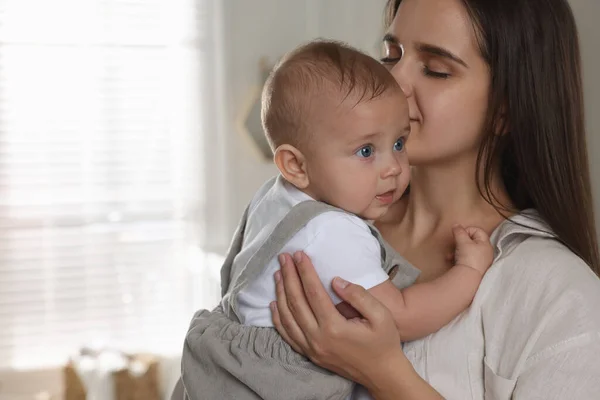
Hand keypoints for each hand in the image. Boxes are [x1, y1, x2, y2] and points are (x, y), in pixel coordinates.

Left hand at [270, 252, 405, 385]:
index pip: (313, 292)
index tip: (299, 254)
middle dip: (289, 277)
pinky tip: (274, 304)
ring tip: (278, 274)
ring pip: (287, 317)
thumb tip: (335, 281)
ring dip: (280, 293)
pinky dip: (278, 318)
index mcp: (334, 327)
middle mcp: (318, 339)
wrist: (382, 374)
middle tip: (283, 258)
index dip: (305, 271)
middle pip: (296, 302)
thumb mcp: (381, 315)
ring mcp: (311, 349)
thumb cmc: (384, 342)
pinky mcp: (310, 355)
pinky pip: (287, 335)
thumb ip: (358, 295)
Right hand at [452, 225, 493, 275]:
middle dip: (459, 242)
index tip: (459, 235)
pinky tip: (452, 261)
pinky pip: (466, 259)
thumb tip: (456, 225)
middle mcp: (486, 252)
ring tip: (450, 255)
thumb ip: (459, 231)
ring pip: (467, 250)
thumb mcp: (462, 241)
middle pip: (471, 240)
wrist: (469, 278)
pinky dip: (459, 258)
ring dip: (456, 250)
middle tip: (454, 244)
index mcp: (486, 244)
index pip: (477, 230)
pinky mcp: (475, 268)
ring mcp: (481, 261)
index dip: (467, 230)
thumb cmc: (468, 258)